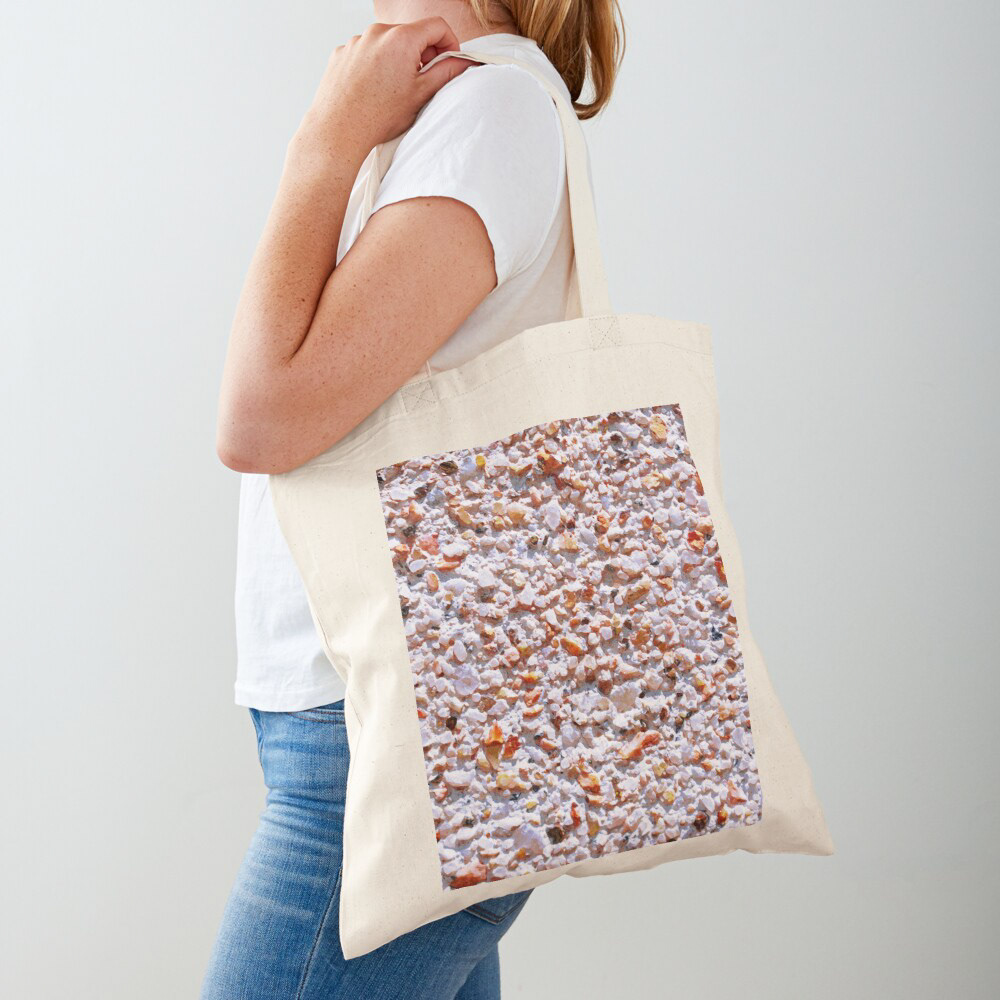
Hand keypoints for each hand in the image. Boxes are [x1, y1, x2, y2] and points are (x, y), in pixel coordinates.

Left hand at [298, 17, 473, 154]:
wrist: (339, 130)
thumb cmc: (378, 116)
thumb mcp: (421, 95)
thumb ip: (446, 72)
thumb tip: (462, 62)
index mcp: (401, 38)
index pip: (437, 26)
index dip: (450, 43)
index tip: (450, 60)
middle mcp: (377, 32)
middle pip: (411, 34)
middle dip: (422, 53)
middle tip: (423, 81)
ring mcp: (357, 41)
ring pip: (388, 44)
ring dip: (398, 60)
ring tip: (394, 90)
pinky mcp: (342, 52)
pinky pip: (367, 52)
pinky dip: (376, 65)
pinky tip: (374, 89)